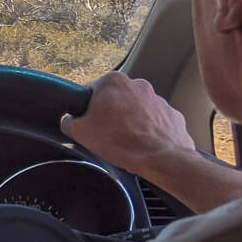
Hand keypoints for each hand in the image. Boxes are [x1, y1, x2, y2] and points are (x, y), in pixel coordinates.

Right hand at [60, 72, 196, 176]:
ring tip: (127, 142)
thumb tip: (69, 121)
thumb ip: (68, 121)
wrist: (161, 159)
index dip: (89, 110)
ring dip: (131, 123)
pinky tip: (143, 145)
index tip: (92, 124)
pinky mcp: (172, 115)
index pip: (93, 91)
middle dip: (112, 115)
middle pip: (116, 100)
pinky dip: (149, 132)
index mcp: (113, 81)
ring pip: (137, 111)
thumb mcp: (80, 132)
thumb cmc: (122, 142)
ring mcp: (159, 99)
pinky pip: (155, 122)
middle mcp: (138, 85)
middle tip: (108, 135)